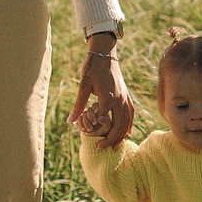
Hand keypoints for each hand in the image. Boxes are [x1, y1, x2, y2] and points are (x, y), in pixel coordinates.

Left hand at [70, 32, 134, 146]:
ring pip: (126, 121)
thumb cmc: (92, 68)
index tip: (86, 136)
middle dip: (111, 138)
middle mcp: (119, 99)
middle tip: (102, 148)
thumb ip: (78, 105)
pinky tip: (128, 132)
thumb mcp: (83, 86)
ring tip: (115, 146)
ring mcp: (125, 97)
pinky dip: (129, 123)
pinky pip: (130, 113)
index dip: (95, 130)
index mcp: (108, 97)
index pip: (103, 121)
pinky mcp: (126, 94)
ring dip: (121, 134)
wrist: (105, 53)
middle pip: (118, 125)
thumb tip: (70, 121)